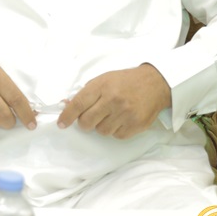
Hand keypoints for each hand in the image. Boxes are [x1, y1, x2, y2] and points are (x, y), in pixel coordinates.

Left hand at [57, 64, 171, 138]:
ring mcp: (126, 114)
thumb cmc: (124, 81)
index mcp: (102, 86)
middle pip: (87, 122)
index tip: (61, 124)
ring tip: (110, 115)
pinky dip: (115, 131)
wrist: (155, 83)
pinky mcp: (136, 125)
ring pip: (101, 131)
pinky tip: (121, 120)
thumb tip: (66, 105)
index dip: (67, 116)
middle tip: (90, 117)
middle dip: (84, 123)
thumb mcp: (102, 80)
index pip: (78, 104)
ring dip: (102, 126)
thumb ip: (85, 93)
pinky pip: (117, 136)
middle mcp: (113, 100)